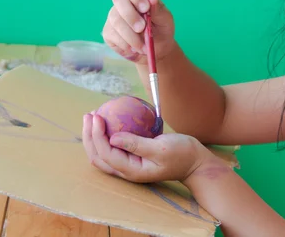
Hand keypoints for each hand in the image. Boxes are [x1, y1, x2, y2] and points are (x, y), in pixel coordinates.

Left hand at [82, 112, 213, 183]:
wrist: (195, 163)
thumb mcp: (161, 148)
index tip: (97, 115)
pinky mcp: (133, 157)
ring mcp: (129, 165)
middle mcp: (126, 170)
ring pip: (102, 153)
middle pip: (98, 156)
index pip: (106, 153)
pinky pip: (113, 147)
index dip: (97, 135)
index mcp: (131, 170)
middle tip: (89, 114)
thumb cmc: (181, 154)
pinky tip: (108, 120)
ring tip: (93, 116)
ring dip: (93, 137)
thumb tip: (113, 137)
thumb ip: (137, 144)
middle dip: (89, 136)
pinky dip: (105, 136)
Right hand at [102, 0, 175, 63]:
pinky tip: (135, 48)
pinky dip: (126, 44)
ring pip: (115, 20)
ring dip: (131, 35)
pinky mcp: (108, 31)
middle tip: (142, 28)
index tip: (145, 8)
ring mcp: (114, 16)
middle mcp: (124, 2)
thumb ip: (157, 8)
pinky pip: (113, 35)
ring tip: (144, 46)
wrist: (156, 51)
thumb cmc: (162, 30)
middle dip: (130, 15)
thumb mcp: (165, 20)